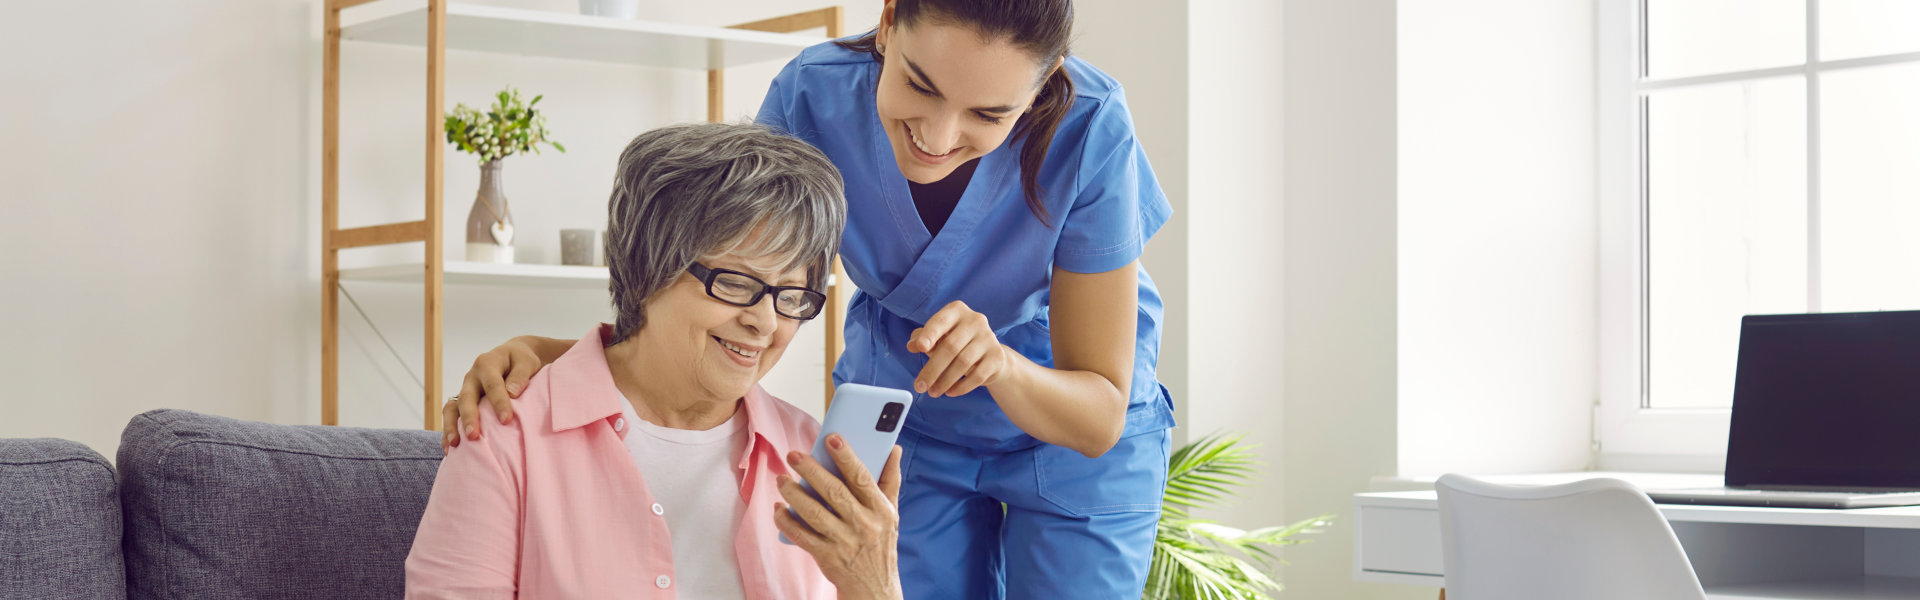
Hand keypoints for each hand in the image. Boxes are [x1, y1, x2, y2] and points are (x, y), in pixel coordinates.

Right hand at [440, 337, 542, 451]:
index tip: (506, 420)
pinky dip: (449, 431)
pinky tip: (450, 449)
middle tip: (473, 435)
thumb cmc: (520, 361)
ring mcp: (465, 390)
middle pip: (466, 397)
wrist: (512, 356)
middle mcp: (471, 377)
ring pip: (451, 407)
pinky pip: (450, 416)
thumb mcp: (526, 362)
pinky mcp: (462, 402)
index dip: (499, 402)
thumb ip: (520, 375)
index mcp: (487, 364)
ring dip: (452, 426)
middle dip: (468, 417)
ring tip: (455, 445)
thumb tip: (512, 392)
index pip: (492, 384)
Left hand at [774, 435, 903, 599]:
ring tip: (782, 479)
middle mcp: (864, 525)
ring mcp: (844, 542)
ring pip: (814, 513)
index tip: (832, 439)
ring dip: (794, 494)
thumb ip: (890, 480)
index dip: (847, 457)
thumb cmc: (881, 544)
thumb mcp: (892, 513)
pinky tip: (779, 508)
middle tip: (794, 455)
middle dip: (812, 471)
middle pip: (835, 493)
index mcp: (881, 510)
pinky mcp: (827, 557)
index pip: (863, 478)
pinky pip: (802, 536)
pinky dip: (787, 522)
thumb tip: (894, 448)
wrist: (875, 588)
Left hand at [907, 301, 1011, 397]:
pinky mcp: (997, 356)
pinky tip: (950, 392)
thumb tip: (912, 345)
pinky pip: (977, 375)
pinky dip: (961, 387)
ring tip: (933, 392)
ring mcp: (989, 338)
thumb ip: (922, 338)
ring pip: (963, 363)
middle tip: (920, 386)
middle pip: (950, 347)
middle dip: (932, 369)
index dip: (929, 334)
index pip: (940, 322)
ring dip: (944, 381)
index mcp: (957, 311)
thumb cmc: (957, 342)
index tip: (919, 347)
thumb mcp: (939, 336)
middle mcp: (975, 320)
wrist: (989, 354)